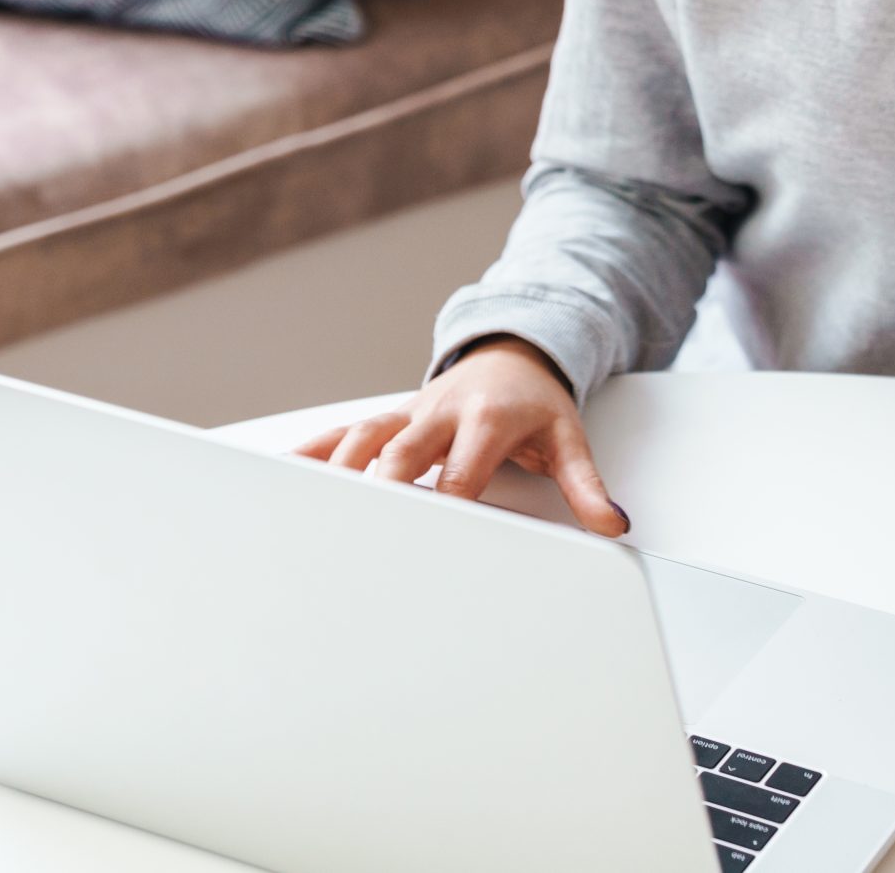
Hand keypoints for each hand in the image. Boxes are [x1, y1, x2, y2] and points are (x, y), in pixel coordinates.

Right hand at [289, 335, 630, 536]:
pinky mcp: (389, 417)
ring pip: (363, 437)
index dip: (445, 506)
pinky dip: (312, 451)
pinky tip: (281, 473)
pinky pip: (342, 431)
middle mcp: (440, 413)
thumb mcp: (567, 441)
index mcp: (486, 421)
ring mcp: (409, 413)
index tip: (432, 542)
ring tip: (308, 510)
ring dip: (337, 471)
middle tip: (357, 534)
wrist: (516, 352)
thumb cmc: (537, 404)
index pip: (461, 472)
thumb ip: (587, 486)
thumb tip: (613, 525)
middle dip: (380, 491)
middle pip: (401, 453)